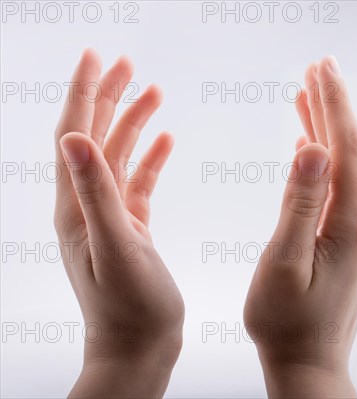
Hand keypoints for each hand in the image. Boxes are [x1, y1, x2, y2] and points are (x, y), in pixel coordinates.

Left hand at [53, 49, 183, 397]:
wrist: (140, 346)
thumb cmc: (129, 308)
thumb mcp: (115, 247)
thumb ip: (96, 193)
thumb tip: (74, 138)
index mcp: (76, 207)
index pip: (74, 135)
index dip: (84, 93)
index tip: (97, 58)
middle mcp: (87, 206)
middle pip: (94, 137)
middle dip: (108, 97)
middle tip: (127, 63)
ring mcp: (110, 217)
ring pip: (119, 157)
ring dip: (134, 123)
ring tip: (154, 91)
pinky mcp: (132, 229)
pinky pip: (139, 183)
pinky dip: (151, 158)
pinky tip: (166, 141)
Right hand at [244, 56, 356, 397]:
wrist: (309, 362)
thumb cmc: (287, 321)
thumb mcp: (284, 263)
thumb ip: (299, 204)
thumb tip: (312, 149)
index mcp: (352, 225)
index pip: (346, 149)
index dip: (333, 105)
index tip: (321, 68)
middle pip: (350, 152)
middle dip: (333, 107)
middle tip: (317, 67)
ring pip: (344, 169)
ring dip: (326, 131)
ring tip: (307, 95)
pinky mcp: (353, 240)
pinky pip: (340, 189)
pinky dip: (324, 162)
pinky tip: (309, 148)